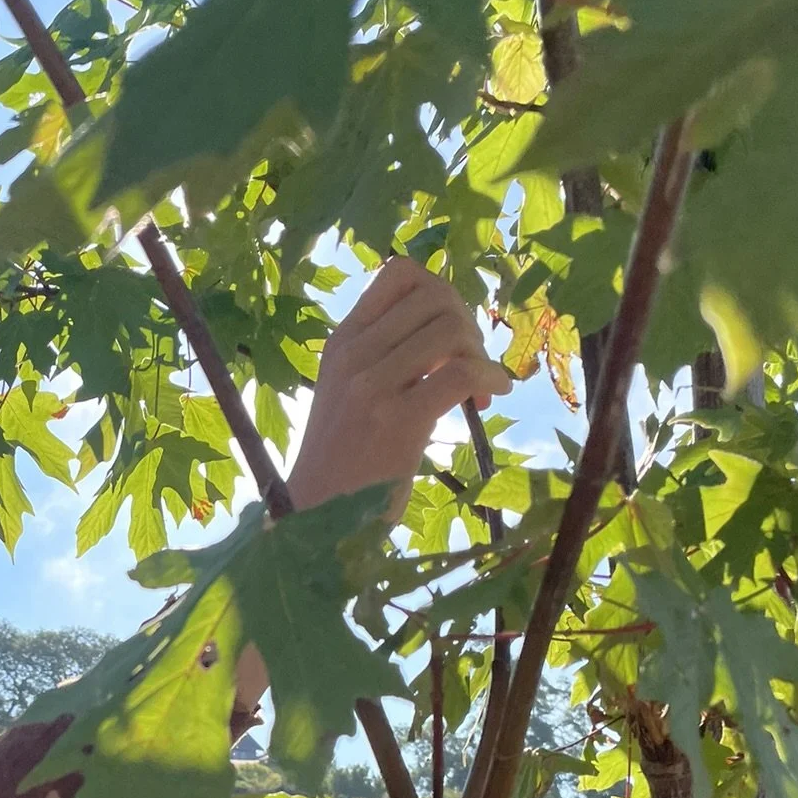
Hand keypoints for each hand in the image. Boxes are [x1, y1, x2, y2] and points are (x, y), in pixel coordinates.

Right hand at [230, 258, 507, 721]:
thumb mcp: (350, 398)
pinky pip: (459, 374)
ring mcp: (371, 387)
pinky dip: (486, 380)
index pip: (399, 273)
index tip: (451, 336)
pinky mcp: (396, 422)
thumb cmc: (340, 468)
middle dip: (469, 324)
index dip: (441, 292)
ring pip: (449, 328)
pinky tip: (486, 404)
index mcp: (341, 343)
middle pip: (434, 295)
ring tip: (481, 390)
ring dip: (480, 353)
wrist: (311, 524)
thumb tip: (446, 335)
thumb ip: (385, 361)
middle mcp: (353, 355)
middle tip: (473, 365)